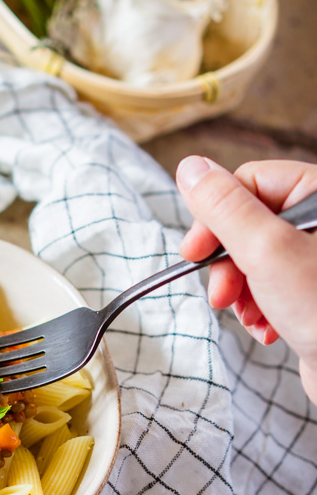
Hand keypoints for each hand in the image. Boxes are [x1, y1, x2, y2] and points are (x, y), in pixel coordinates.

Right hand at [176, 156, 316, 403]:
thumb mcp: (266, 250)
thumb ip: (224, 206)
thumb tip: (190, 167)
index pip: (249, 182)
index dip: (215, 217)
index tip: (195, 253)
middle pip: (249, 221)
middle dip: (228, 261)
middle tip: (222, 293)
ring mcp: (316, 259)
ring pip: (255, 257)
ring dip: (240, 290)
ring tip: (249, 314)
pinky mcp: (314, 292)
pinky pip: (271, 286)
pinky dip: (258, 308)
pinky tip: (267, 327)